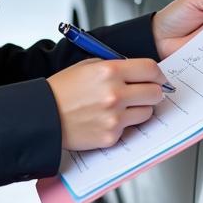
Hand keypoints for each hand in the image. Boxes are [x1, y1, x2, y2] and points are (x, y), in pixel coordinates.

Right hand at [47, 57, 167, 150]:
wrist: (44, 115)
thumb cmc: (64, 90)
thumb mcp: (89, 66)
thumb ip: (116, 66)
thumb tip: (139, 72)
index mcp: (110, 71)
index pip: (151, 69)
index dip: (158, 74)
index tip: (158, 77)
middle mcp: (115, 93)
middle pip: (155, 92)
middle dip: (153, 91)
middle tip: (146, 92)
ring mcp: (114, 117)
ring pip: (147, 112)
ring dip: (140, 109)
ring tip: (124, 107)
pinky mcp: (111, 136)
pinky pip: (130, 128)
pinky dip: (124, 124)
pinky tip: (108, 119)